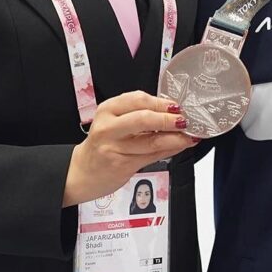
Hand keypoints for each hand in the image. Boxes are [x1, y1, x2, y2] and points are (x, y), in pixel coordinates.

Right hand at [62, 91, 198, 206]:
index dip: (162, 102)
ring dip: (176, 137)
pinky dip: (171, 150)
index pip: (138, 99)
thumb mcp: (114, 122)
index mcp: (108, 109)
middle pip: (144, 119)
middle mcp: (108, 127)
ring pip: (152, 141)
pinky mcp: (122, 165)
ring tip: (189, 135)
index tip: (178, 105)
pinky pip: (152, 156)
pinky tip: (180, 146)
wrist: (82, 172)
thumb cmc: (103, 144)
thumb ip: (139, 113)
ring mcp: (114, 148)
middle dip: (170, 119)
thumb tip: (173, 110)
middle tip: (185, 120)